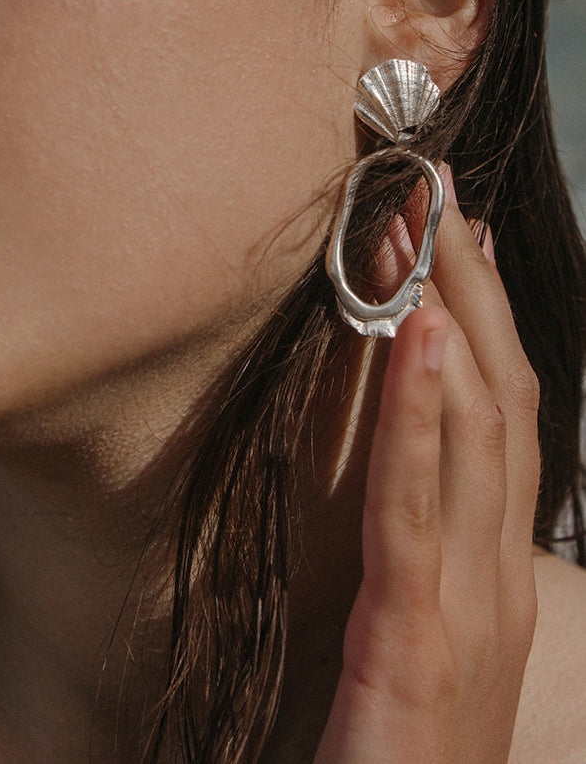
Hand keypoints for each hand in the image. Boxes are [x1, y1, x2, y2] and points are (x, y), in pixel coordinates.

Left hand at [313, 169, 539, 762]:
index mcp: (494, 565)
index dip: (488, 315)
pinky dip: (416, 411)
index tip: (461, 232)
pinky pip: (417, 505)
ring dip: (445, 312)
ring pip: (473, 429)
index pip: (503, 413)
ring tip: (419, 223)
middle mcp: (497, 571)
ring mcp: (470, 605)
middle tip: (437, 185)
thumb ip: (413, 550)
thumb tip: (392, 464)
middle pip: (499, 396)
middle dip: (469, 283)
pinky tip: (413, 334)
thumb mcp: (408, 630)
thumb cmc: (389, 748)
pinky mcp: (413, 640)